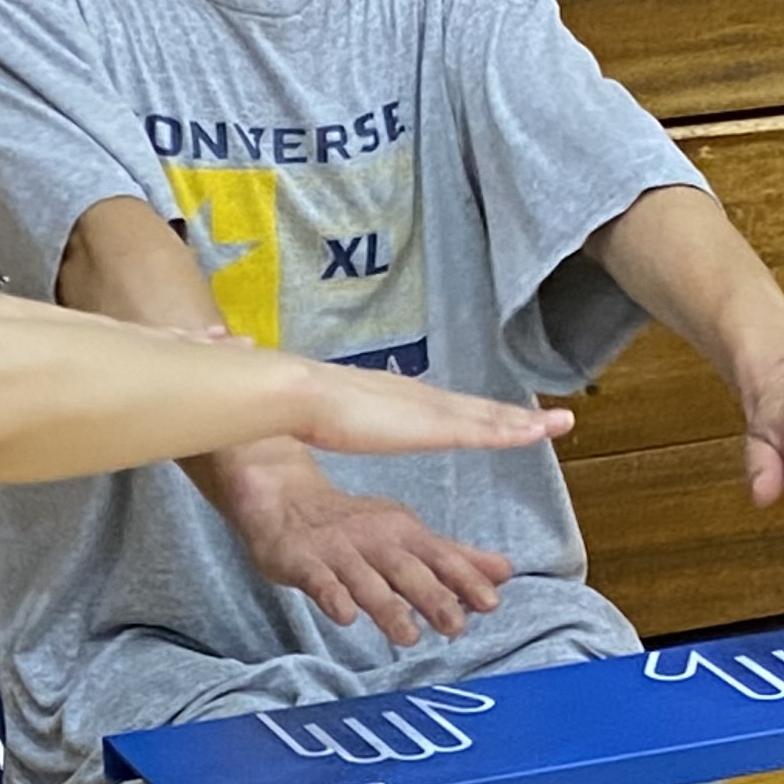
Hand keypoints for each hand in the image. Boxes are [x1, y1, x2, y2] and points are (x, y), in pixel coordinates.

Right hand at [205, 444, 514, 645]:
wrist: (283, 496)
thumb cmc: (354, 524)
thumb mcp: (408, 535)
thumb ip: (455, 558)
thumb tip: (505, 572)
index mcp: (405, 534)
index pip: (442, 558)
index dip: (467, 580)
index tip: (491, 602)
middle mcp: (376, 541)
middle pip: (408, 570)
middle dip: (434, 597)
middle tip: (456, 627)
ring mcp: (338, 551)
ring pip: (366, 581)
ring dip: (387, 607)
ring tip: (407, 636)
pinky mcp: (303, 562)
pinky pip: (318, 580)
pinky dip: (332, 596)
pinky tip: (344, 616)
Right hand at [274, 354, 570, 460]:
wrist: (283, 390)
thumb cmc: (273, 394)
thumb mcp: (275, 397)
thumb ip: (263, 384)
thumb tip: (224, 349)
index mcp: (376, 394)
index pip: (428, 406)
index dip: (460, 412)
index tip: (484, 416)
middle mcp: (407, 396)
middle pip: (466, 408)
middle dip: (507, 415)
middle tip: (548, 419)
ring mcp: (420, 407)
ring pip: (482, 416)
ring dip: (521, 422)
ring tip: (559, 426)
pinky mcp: (427, 424)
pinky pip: (480, 429)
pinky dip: (512, 430)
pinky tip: (539, 434)